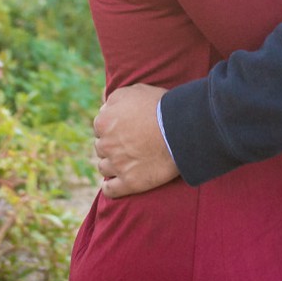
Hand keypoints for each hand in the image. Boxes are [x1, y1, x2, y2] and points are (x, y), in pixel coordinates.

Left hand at [92, 83, 180, 197]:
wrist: (181, 128)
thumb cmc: (160, 106)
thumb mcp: (134, 91)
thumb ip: (113, 98)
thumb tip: (103, 103)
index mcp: (104, 121)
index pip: (100, 127)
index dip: (113, 128)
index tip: (125, 129)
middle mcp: (106, 144)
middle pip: (101, 147)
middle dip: (112, 146)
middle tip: (129, 144)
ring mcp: (117, 165)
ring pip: (104, 167)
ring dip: (112, 165)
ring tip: (126, 162)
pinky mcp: (129, 182)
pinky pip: (110, 190)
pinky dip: (110, 187)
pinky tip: (115, 184)